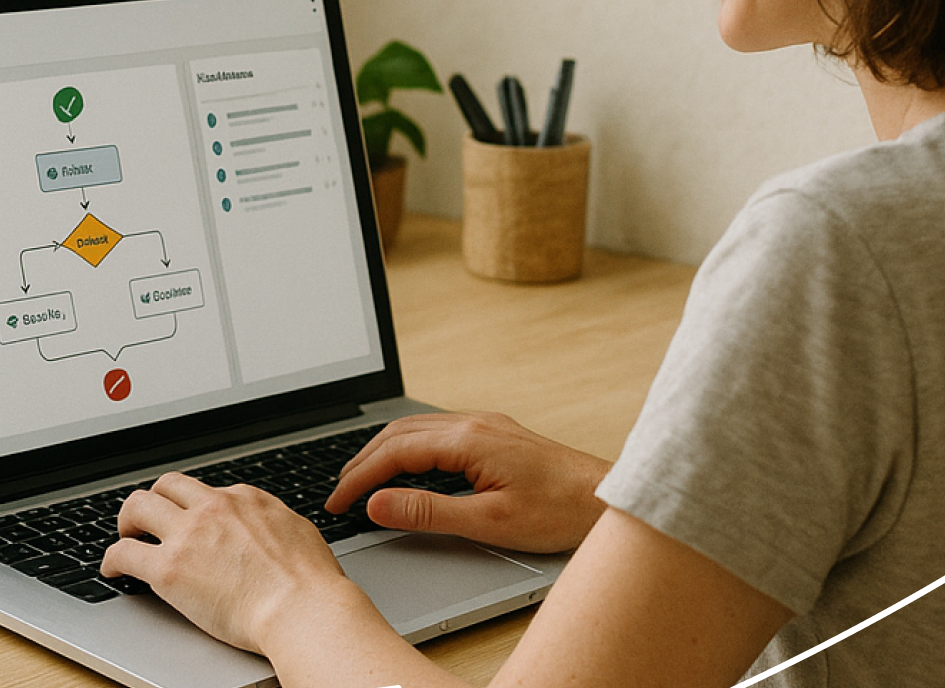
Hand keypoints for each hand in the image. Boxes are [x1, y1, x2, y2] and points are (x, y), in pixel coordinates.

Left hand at [103, 472, 377, 653]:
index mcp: (246, 499)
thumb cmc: (310, 583)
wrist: (302, 608)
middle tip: (146, 521)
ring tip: (125, 539)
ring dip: (127, 521)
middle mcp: (214, 507)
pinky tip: (112, 570)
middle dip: (154, 501)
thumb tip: (267, 528)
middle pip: (167, 485)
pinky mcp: (168, 567)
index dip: (193, 508)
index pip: (207, 491)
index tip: (188, 523)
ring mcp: (188, 534)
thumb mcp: (298, 532)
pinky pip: (123, 552)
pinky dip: (111, 559)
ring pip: (137, 506)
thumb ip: (272, 524)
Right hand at [323, 412, 611, 553]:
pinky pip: (438, 433)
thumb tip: (378, 504)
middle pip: (399, 433)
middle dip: (362, 462)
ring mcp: (487, 426)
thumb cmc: (559, 511)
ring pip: (417, 429)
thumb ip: (428, 511)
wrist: (607, 500)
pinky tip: (405, 469)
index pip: (394, 452)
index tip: (338, 504)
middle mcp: (476, 423)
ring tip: (362, 483)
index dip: (359, 479)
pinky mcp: (497, 435)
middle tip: (339, 495)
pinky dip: (409, 450)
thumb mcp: (488, 521)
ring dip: (384, 453)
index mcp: (470, 439)